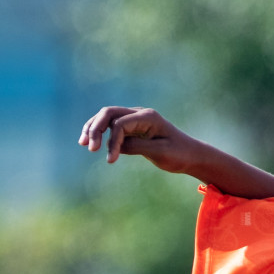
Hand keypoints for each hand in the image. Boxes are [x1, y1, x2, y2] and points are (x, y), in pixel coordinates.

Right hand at [78, 106, 199, 173]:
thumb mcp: (159, 153)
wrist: (191, 155)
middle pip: (109, 113)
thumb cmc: (179, 154)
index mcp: (148, 117)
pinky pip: (112, 127)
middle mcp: (139, 114)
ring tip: (82, 143)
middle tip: (88, 147)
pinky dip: (101, 133)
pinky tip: (92, 143)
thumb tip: (115, 146)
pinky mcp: (133, 128)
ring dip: (94, 128)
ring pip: (107, 118)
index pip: (121, 124)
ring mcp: (135, 119)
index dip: (112, 141)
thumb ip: (137, 147)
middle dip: (95, 128)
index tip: (110, 161)